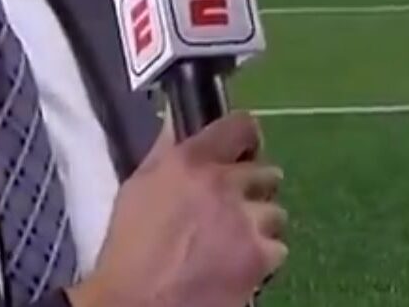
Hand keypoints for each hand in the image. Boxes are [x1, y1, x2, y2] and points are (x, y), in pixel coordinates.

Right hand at [67, 112, 285, 306]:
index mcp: (191, 161)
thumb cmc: (130, 247)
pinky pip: (278, 248)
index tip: (243, 151)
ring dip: (261, 225)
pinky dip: (263, 258)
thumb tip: (176, 119)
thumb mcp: (138, 188)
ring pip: (276, 213)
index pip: (241, 125)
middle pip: (267, 171)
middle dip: (254, 189)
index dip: (246, 138)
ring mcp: (246, 220)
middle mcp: (224, 183)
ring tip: (236, 242)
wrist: (137, 302)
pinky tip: (239, 266)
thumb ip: (165, 151)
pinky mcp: (260, 255)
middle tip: (235, 208)